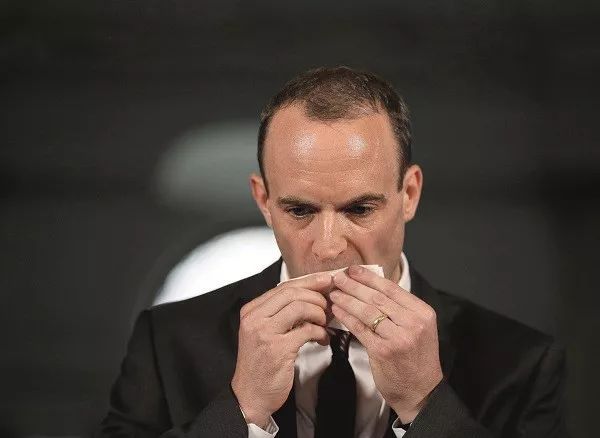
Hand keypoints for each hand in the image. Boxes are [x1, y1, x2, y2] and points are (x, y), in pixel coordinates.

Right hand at [231, 273, 332, 427]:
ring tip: (324, 323)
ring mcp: (264, 333)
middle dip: (316, 296)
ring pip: (300, 307)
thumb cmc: (260, 364)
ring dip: (319, 313)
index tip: (326, 280)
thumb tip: (312, 295)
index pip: (283, 286)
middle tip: (328, 305)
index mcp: (251, 311)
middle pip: (292, 292)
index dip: (309, 281)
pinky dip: (320, 332)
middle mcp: (255, 319)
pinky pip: (306, 330)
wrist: (250, 395)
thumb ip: (282, 313)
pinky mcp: (277, 349)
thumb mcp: (264, 332)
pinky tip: (322, 339)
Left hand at [330, 265, 442, 422]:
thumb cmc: (416, 359)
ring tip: (333, 293)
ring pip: (367, 311)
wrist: (421, 391)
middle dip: (354, 285)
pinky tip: (336, 311)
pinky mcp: (382, 351)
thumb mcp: (418, 328)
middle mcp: (412, 323)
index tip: (353, 270)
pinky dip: (346, 317)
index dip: (369, 277)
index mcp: (422, 313)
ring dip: (347, 300)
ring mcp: (398, 337)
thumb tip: (371, 288)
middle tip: (338, 277)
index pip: (391, 289)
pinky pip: (360, 328)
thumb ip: (400, 309)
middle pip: (377, 298)